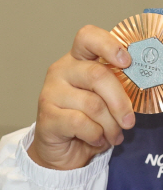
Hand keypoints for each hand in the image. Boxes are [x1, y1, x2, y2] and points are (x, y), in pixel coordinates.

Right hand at [28, 25, 134, 169]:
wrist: (61, 151)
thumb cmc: (86, 122)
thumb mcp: (104, 99)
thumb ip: (116, 85)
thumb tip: (143, 81)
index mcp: (77, 61)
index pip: (87, 37)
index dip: (108, 45)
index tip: (126, 62)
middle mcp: (60, 72)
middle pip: (97, 75)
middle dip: (120, 101)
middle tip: (129, 121)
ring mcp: (50, 94)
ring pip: (93, 104)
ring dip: (110, 125)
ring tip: (113, 135)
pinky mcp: (46, 117)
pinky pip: (81, 123)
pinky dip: (95, 135)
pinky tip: (95, 139)